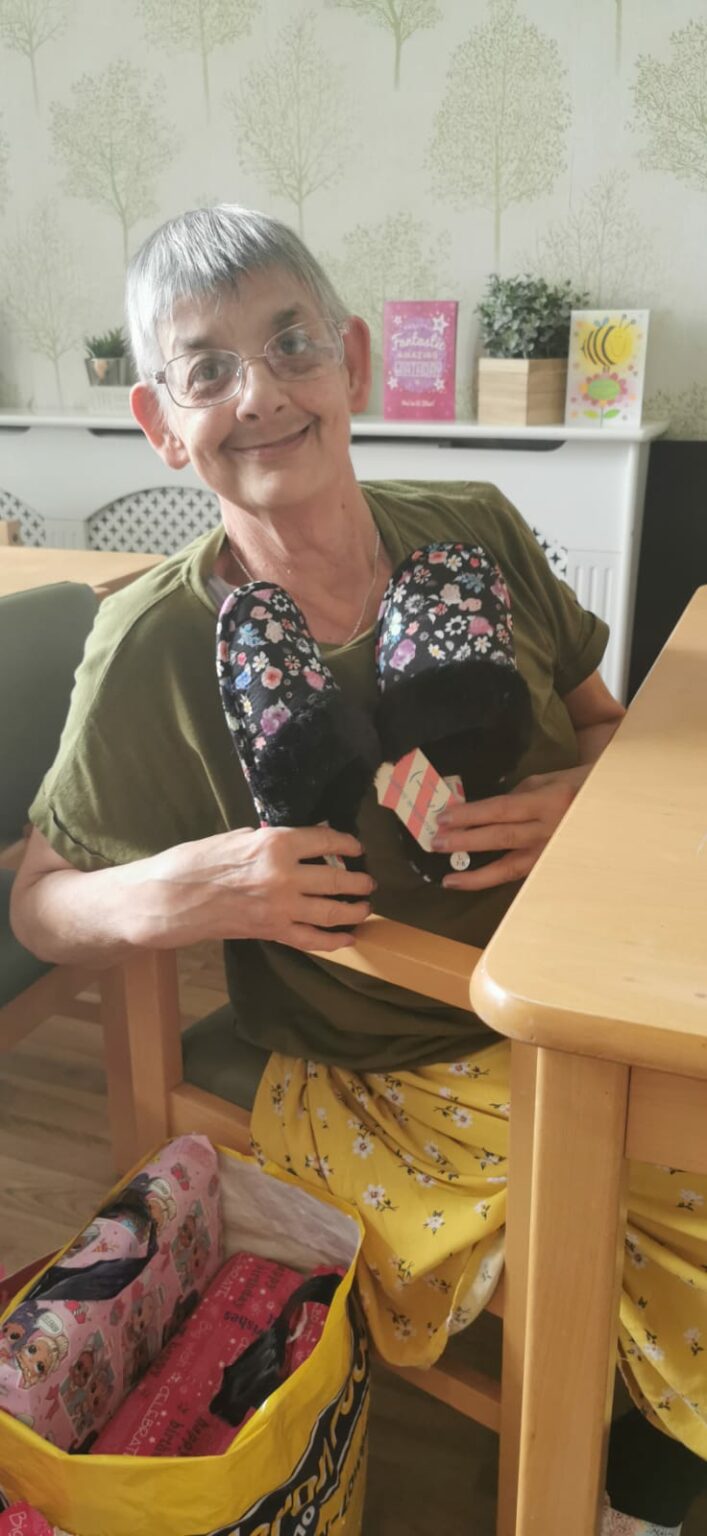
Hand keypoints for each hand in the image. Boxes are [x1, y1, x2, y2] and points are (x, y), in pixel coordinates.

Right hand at [122, 825, 373, 952]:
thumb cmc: (195, 861)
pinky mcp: (272, 931)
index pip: (327, 840)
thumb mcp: (235, 837)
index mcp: (276, 843)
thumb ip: (268, 840)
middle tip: (368, 882)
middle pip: (337, 878)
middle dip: (359, 881)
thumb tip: (293, 841)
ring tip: (366, 907)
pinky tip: (349, 939)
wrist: (169, 899)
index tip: (357, 848)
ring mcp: (281, 907)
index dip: (348, 844)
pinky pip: (312, 939)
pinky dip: (335, 941)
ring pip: (332, 910)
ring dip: (355, 909)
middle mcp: (286, 875)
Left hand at [431, 766, 589, 891]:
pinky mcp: (555, 867)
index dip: (471, 815)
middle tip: (437, 843)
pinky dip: (499, 880)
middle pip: (502, 838)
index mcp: (550, 801)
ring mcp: (554, 852)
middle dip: (467, 841)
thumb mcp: (551, 779)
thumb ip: (520, 794)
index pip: (501, 809)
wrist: (618, 806)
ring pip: (511, 868)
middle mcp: (552, 829)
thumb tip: (488, 809)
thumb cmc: (583, 786)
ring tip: (451, 879)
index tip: (445, 818)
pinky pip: (523, 875)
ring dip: (478, 875)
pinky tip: (478, 883)